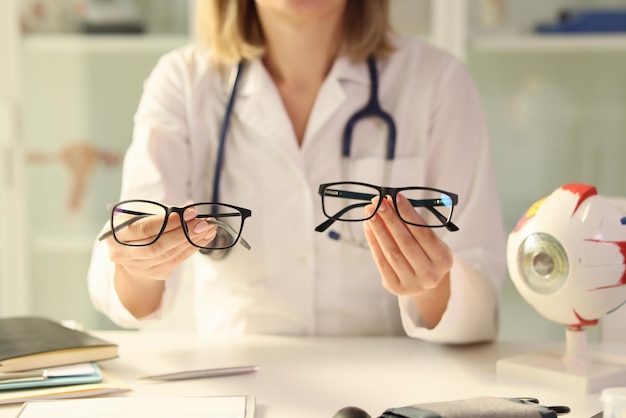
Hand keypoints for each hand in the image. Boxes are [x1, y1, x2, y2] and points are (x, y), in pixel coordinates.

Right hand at [105, 206, 216, 281]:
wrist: (130, 248)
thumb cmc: (137, 223)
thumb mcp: (142, 211)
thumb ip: (162, 211)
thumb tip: (189, 211)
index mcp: (115, 234)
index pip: (144, 229)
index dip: (168, 221)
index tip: (190, 212)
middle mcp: (122, 254)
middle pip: (157, 246)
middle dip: (184, 233)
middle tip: (204, 223)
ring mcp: (138, 267)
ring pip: (169, 255)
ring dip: (192, 241)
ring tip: (209, 228)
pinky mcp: (154, 273)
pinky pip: (176, 260)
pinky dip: (192, 248)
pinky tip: (204, 238)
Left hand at [363, 193, 451, 326]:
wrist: (425, 282)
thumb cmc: (427, 253)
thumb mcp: (430, 240)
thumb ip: (413, 224)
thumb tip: (390, 202)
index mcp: (443, 259)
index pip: (423, 232)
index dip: (408, 213)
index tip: (395, 196)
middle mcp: (430, 274)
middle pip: (405, 242)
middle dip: (390, 219)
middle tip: (378, 201)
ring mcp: (412, 283)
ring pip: (391, 251)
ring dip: (378, 228)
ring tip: (370, 211)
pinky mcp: (396, 287)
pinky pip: (381, 261)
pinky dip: (373, 242)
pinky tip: (368, 227)